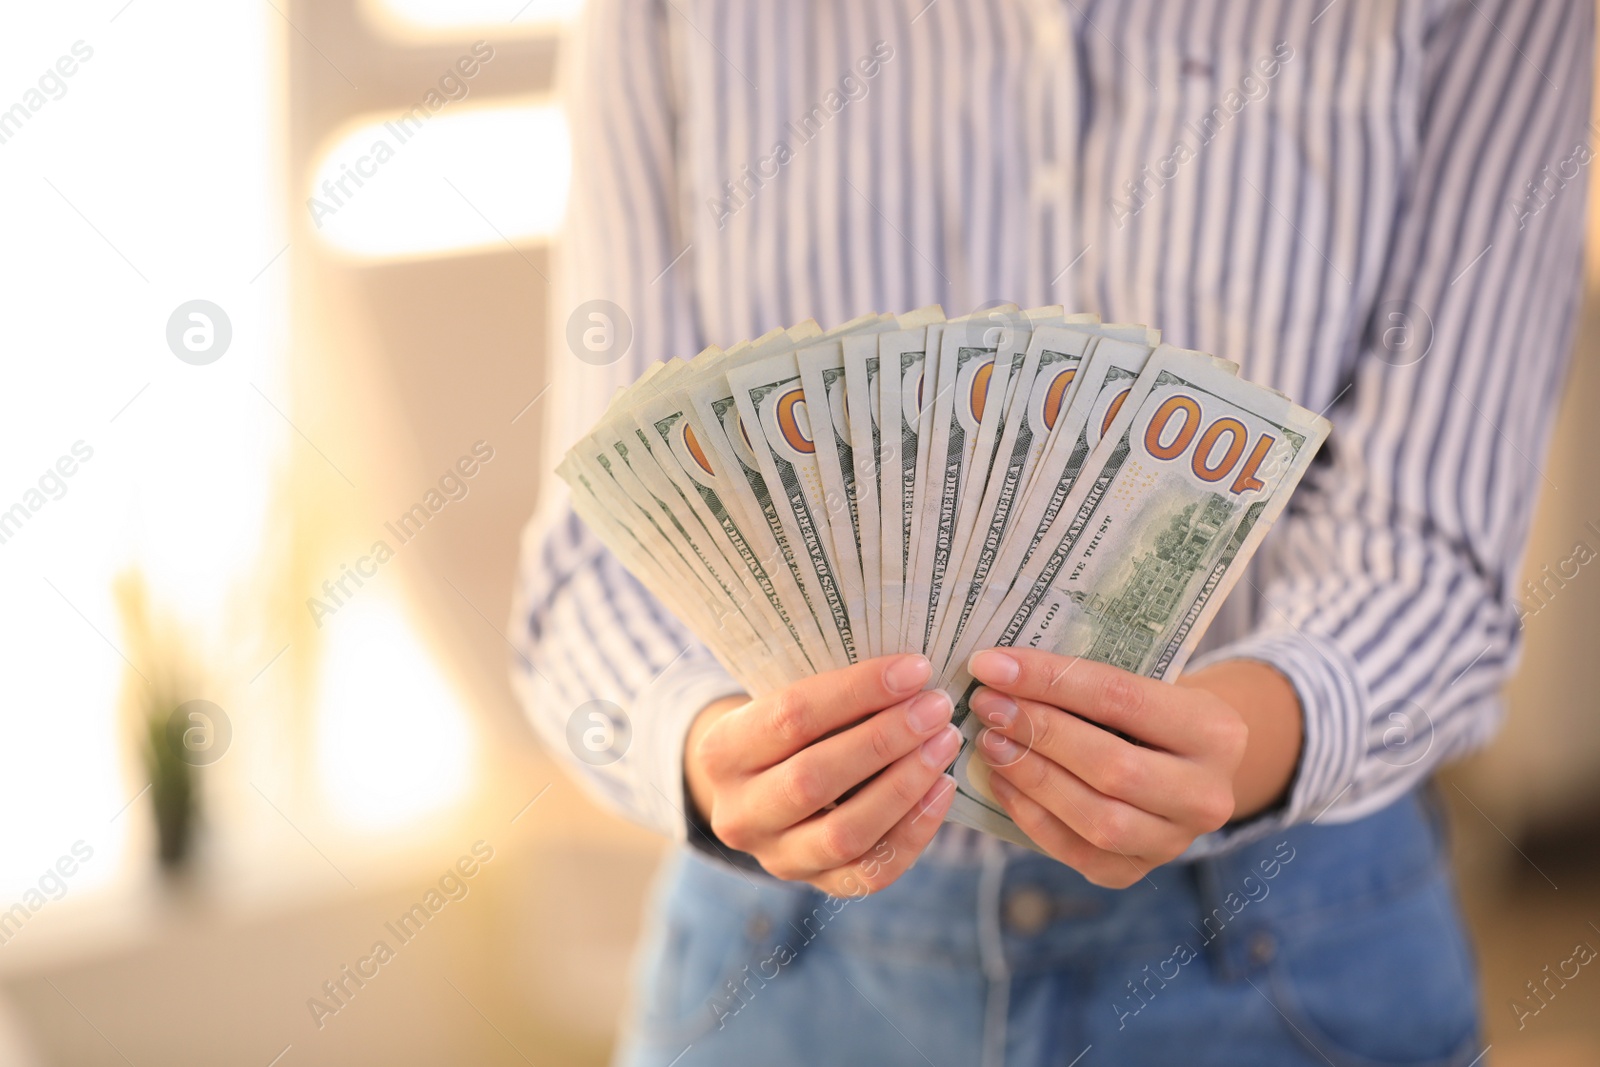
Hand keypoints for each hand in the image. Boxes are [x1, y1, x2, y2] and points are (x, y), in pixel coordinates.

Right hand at [684, 654, 960, 895]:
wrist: (763, 788)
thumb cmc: (789, 731)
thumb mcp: (786, 702)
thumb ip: (833, 694)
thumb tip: (911, 673)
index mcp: (721, 752)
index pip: (791, 716)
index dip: (858, 691)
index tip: (914, 670)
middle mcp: (738, 813)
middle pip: (814, 778)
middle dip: (885, 739)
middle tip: (935, 708)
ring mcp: (775, 858)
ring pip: (844, 832)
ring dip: (904, 785)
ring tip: (944, 744)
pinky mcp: (816, 885)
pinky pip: (871, 872)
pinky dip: (914, 831)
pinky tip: (942, 789)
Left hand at [967, 648, 1254, 887]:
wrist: (1182, 764)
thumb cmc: (1146, 712)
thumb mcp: (1140, 683)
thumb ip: (1085, 680)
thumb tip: (999, 670)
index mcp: (1216, 730)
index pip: (1121, 698)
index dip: (1050, 680)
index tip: (992, 665)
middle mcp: (1207, 794)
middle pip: (1112, 766)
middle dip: (1039, 733)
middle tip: (988, 705)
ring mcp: (1176, 841)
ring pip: (1097, 819)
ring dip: (1032, 777)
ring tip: (991, 743)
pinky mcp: (1137, 871)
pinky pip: (1078, 853)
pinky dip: (1031, 816)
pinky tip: (1000, 781)